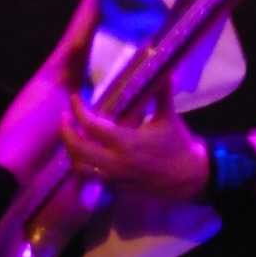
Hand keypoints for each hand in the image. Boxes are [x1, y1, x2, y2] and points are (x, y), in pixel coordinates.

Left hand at [61, 86, 209, 199]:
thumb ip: (161, 93)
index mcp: (127, 142)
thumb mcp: (168, 117)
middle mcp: (116, 162)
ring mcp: (115, 178)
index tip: (74, 99)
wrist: (190, 177)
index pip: (91, 126)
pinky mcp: (118, 188)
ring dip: (72, 152)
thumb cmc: (178, 144)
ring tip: (72, 137)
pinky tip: (86, 154)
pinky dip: (84, 166)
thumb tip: (164, 68)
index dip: (78, 111)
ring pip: (80, 168)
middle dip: (66, 132)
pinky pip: (92, 178)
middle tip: (65, 117)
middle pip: (77, 149)